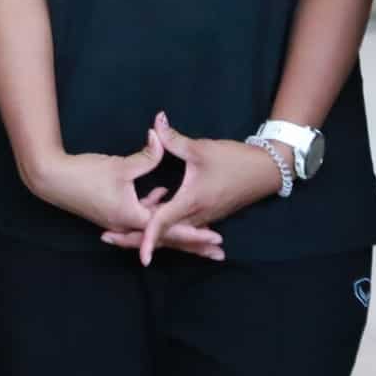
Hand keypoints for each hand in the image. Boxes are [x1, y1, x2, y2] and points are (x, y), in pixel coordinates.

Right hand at [26, 133, 224, 262]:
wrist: (51, 179)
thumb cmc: (84, 174)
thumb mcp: (119, 165)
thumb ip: (147, 155)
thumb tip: (161, 136)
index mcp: (132, 216)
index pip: (170, 228)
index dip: (196, 232)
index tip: (217, 237)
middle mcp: (127, 225)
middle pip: (166, 238)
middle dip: (193, 244)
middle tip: (218, 252)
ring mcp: (119, 222)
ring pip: (154, 231)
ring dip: (177, 232)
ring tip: (201, 236)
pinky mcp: (112, 214)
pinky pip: (141, 220)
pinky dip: (155, 214)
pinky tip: (161, 197)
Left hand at [126, 113, 281, 264]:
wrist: (266, 171)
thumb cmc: (235, 161)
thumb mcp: (202, 149)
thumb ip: (174, 139)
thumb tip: (155, 121)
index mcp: (193, 202)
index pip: (164, 224)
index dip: (147, 237)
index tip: (137, 255)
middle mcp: (198, 215)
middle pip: (164, 235)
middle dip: (137, 239)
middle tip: (109, 239)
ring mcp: (204, 217)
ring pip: (174, 233)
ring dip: (151, 236)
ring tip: (122, 235)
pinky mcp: (207, 213)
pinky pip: (183, 227)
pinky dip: (166, 230)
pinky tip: (154, 226)